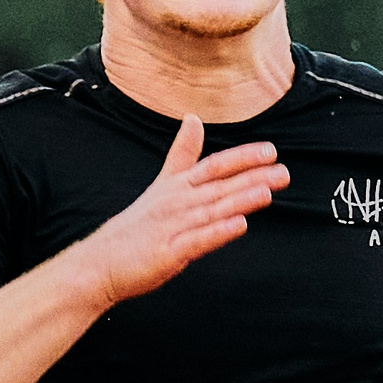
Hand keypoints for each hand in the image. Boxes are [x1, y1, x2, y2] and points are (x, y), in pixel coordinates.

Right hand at [73, 116, 288, 306]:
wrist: (99, 263)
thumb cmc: (137, 226)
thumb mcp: (161, 184)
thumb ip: (182, 154)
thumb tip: (193, 118)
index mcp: (176, 187)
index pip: (213, 166)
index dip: (242, 157)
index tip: (271, 150)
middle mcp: (176, 203)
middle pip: (218, 187)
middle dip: (252, 179)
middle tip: (283, 172)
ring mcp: (171, 227)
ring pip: (211, 211)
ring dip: (240, 201)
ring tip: (268, 193)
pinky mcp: (167, 253)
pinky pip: (197, 241)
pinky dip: (218, 232)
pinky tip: (240, 226)